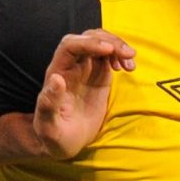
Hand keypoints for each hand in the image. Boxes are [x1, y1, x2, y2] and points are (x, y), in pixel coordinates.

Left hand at [34, 29, 132, 158]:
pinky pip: (110, 56)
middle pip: (88, 38)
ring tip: (130, 63)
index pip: (70, 45)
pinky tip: (129, 68)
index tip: (108, 50)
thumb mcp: (49, 126)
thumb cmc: (53, 136)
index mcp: (57, 72)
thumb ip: (49, 103)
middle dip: (109, 41)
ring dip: (118, 46)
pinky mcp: (98, 75)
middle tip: (128, 55)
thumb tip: (56, 79)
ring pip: (100, 43)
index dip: (88, 42)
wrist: (65, 142)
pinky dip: (121, 56)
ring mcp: (85, 69)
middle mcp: (70, 66)